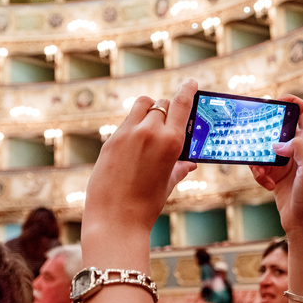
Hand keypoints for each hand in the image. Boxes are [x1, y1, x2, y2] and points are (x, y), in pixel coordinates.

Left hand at [82, 79, 197, 236]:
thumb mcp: (168, 184)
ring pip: (142, 105)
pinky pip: (127, 122)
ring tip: (150, 124)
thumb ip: (180, 168)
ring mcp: (128, 133)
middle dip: (168, 111)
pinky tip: (134, 144)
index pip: (181, 104)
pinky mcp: (111, 140)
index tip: (191, 82)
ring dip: (149, 110)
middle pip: (162, 104)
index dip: (188, 90)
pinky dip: (134, 126)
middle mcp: (150, 131)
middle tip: (169, 123)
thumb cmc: (146, 205)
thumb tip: (191, 164)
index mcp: (171, 141)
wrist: (116, 219)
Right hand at [250, 96, 302, 232]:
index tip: (274, 101)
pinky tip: (265, 185)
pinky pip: (259, 166)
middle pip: (277, 128)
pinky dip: (258, 174)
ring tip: (260, 172)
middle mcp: (298, 150)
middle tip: (253, 135)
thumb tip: (277, 143)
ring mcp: (285, 162)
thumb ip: (299, 149)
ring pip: (264, 148)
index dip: (291, 101)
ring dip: (256, 158)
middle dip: (263, 133)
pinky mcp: (275, 175)